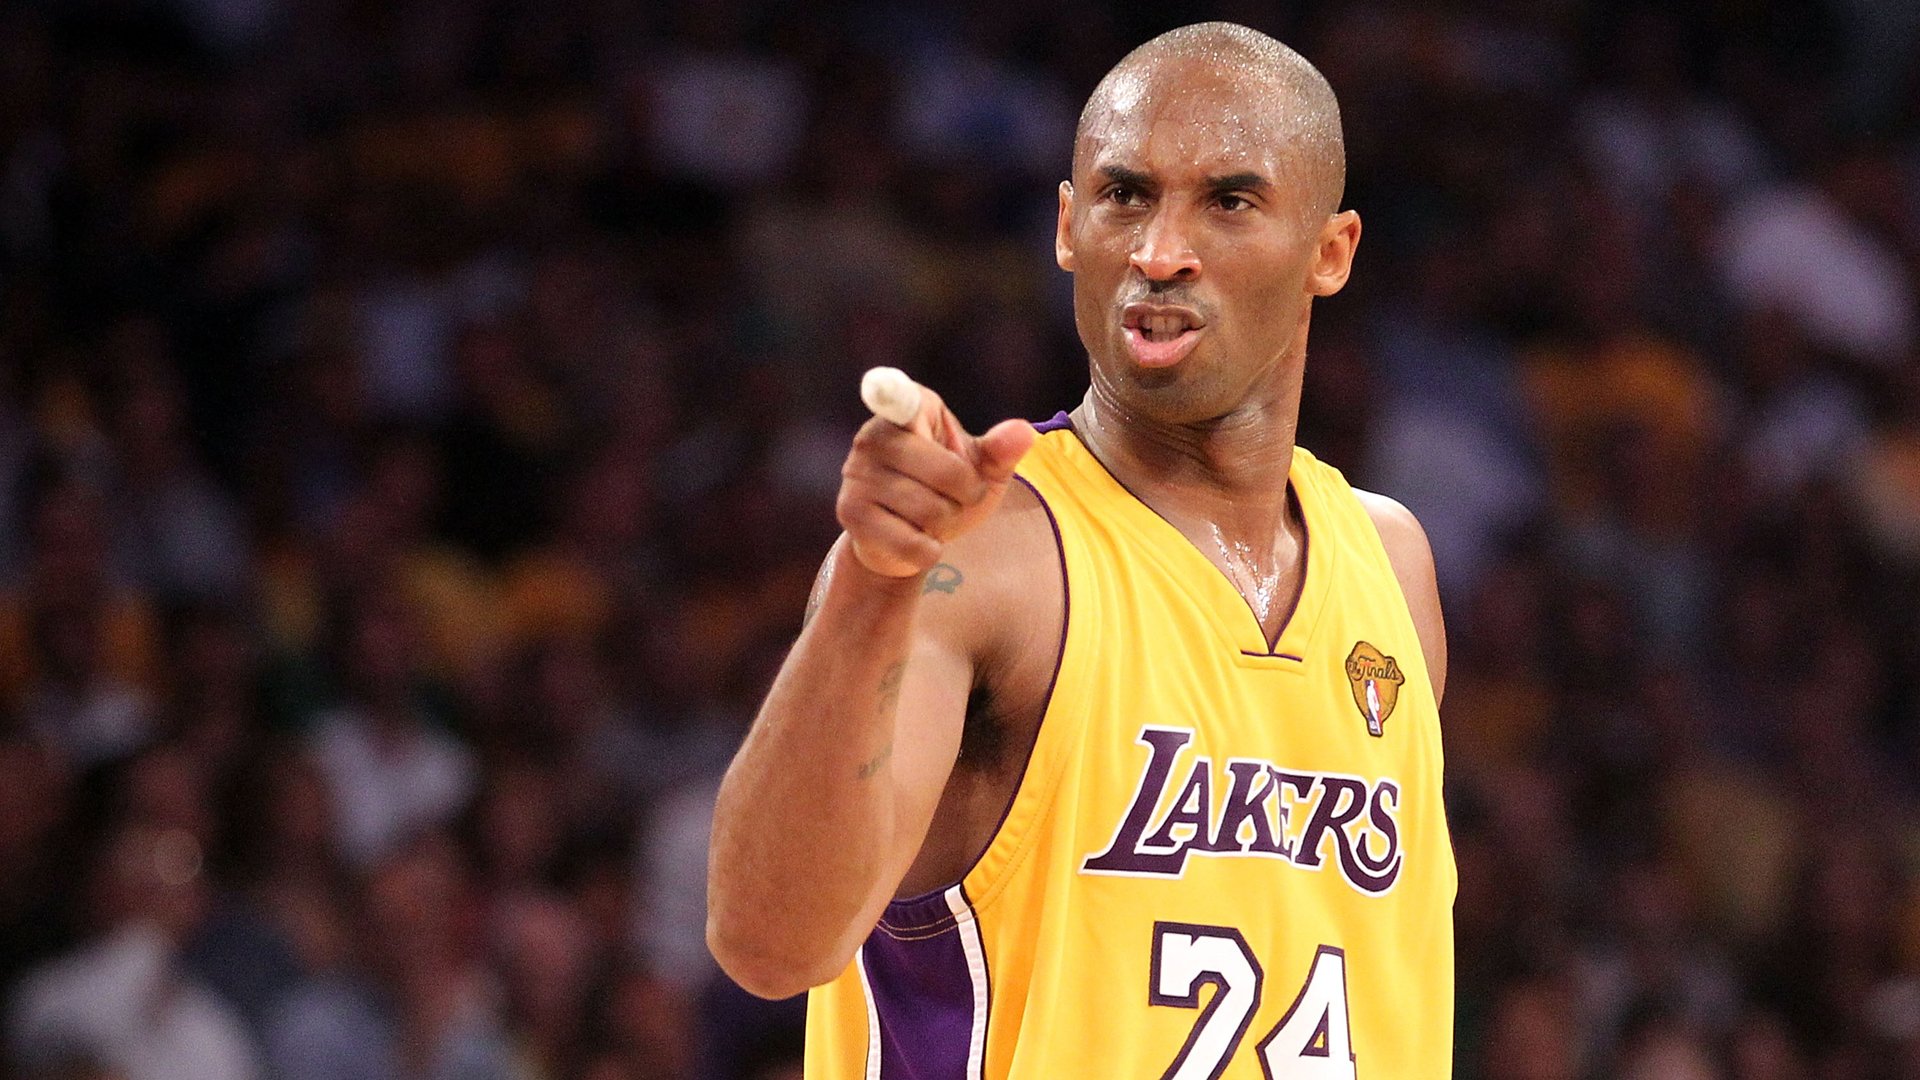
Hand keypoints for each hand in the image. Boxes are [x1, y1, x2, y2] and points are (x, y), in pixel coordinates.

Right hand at [836, 372, 1035, 577]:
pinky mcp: (850, 514)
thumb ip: (1001, 451)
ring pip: (930, 511)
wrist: (903, 540)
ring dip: (945, 522)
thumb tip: (1024, 432)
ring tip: (930, 516)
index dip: (895, 395)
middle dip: (966, 495)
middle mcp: (872, 436)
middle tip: (954, 496)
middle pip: (946, 473)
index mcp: (908, 410)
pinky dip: (928, 550)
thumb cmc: (946, 491)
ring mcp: (856, 475)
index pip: (901, 399)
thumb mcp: (980, 468)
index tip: (881, 384)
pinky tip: (916, 540)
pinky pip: (911, 542)